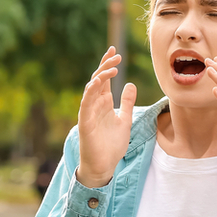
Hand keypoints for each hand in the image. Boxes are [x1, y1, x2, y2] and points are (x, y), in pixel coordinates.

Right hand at [77, 46, 137, 187]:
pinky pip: (86, 104)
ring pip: (91, 89)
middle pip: (98, 79)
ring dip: (101, 76)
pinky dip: (90, 93)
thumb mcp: (125, 120)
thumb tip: (130, 84)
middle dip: (106, 65)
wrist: (104, 166)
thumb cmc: (112, 145)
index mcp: (104, 103)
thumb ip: (127, 103)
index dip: (109, 64)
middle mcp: (95, 105)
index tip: (116, 51)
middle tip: (116, 54)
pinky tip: (96, 83)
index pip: (105, 79)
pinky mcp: (85, 122)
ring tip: (112, 67)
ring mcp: (89, 113)